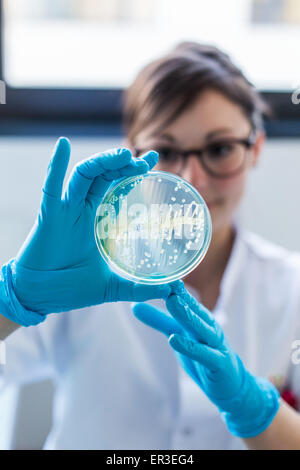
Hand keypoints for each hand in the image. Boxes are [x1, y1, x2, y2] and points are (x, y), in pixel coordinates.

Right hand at [8, 137, 169, 323]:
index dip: (134, 172)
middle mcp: (83, 210)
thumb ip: (138, 288)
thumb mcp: (111, 286)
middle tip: (145, 161)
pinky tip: (63, 146)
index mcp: (98, 220)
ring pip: (84, 176)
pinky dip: (56, 166)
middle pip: (105, 176)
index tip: (153, 160)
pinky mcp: (49, 216)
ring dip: (103, 162)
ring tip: (124, 154)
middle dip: (124, 164)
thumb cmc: (70, 288)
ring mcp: (66, 210)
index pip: (118, 187)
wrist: (40, 297)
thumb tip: (170, 291)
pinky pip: (51, 187)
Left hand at [132, 282, 279, 437]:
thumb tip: (134, 305)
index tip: (157, 273)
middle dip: (180, 295)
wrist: (231, 384)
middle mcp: (209, 328)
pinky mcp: (218, 363)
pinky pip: (204, 353)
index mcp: (200, 318)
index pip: (186, 300)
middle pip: (194, 309)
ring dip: (187, 314)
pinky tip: (174, 339)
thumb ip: (159, 320)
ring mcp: (215, 344)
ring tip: (171, 302)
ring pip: (201, 327)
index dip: (173, 287)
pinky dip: (190, 346)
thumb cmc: (204, 354)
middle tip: (165, 282)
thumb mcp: (178, 334)